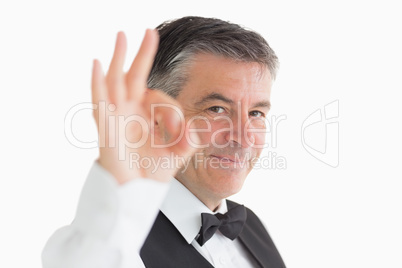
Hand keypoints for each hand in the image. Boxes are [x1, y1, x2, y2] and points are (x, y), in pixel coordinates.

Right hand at [91, 30, 196, 183]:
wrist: (135, 195)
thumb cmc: (151, 174)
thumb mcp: (177, 153)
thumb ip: (190, 139)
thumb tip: (203, 127)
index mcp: (145, 115)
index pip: (158, 97)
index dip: (171, 109)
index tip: (178, 128)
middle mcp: (129, 111)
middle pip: (135, 75)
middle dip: (142, 54)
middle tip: (149, 32)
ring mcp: (116, 116)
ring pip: (116, 80)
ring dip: (119, 58)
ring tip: (122, 35)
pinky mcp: (106, 127)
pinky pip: (99, 101)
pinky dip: (97, 83)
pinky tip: (97, 63)